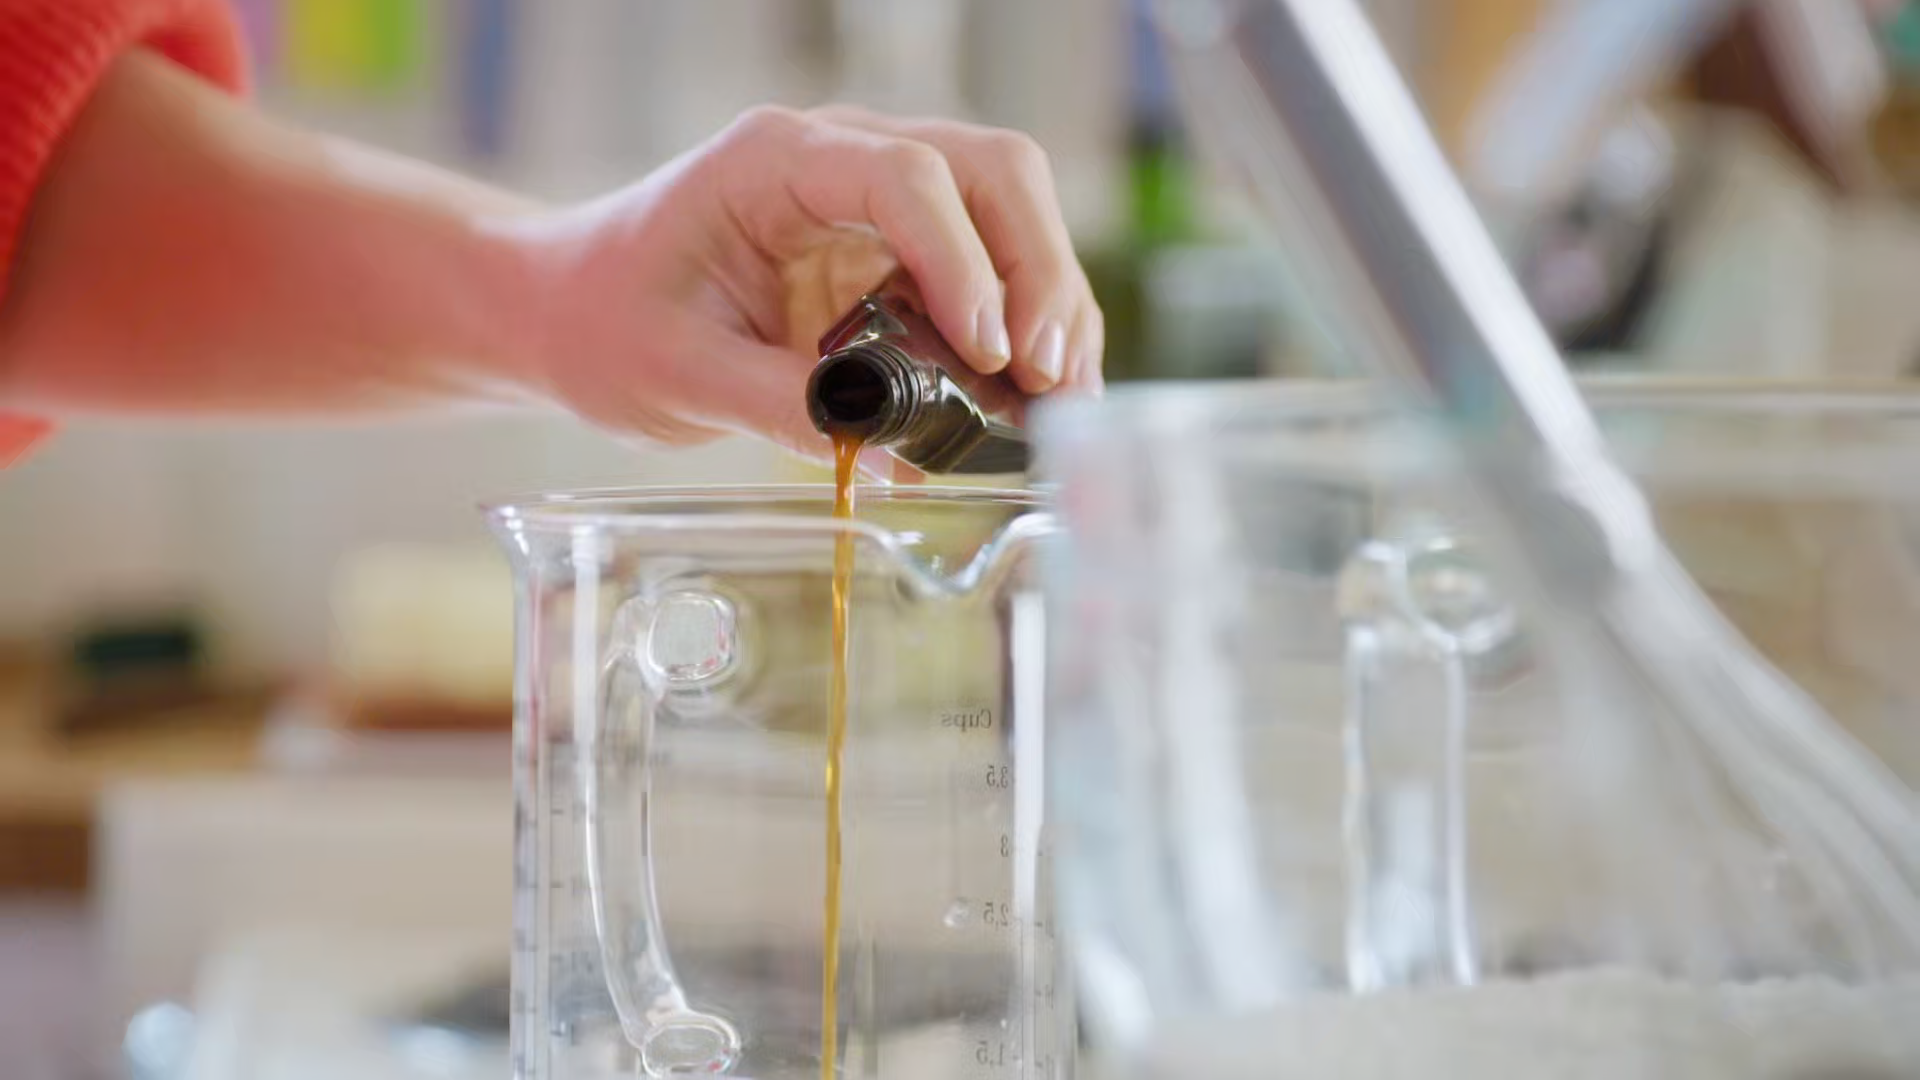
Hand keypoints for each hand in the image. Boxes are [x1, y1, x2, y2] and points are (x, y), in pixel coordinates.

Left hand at [519, 105, 1103, 475]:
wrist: (569, 305)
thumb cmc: (605, 320)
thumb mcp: (677, 373)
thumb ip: (781, 407)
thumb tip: (897, 455)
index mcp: (775, 161)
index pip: (904, 177)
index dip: (961, 261)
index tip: (983, 352)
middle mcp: (840, 157)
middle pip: (988, 170)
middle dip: (1035, 269)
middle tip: (1047, 374)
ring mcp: (876, 200)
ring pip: (1009, 207)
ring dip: (1049, 294)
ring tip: (1060, 394)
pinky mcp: (895, 250)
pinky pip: (989, 262)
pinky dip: (1025, 318)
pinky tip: (1035, 390)